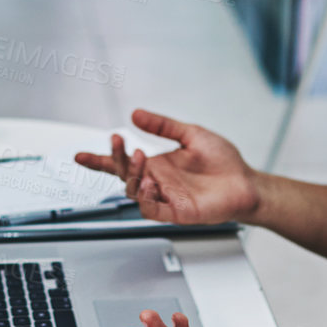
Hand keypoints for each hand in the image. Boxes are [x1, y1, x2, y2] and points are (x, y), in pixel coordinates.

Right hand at [74, 108, 260, 225]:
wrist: (246, 182)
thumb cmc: (223, 163)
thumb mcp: (191, 134)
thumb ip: (163, 126)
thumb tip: (136, 114)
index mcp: (157, 164)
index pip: (122, 163)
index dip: (99, 161)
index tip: (79, 155)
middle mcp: (158, 181)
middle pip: (123, 174)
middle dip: (115, 157)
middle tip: (118, 140)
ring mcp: (166, 197)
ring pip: (134, 191)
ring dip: (132, 173)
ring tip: (139, 155)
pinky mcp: (177, 212)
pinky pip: (151, 209)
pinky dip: (146, 196)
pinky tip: (151, 181)